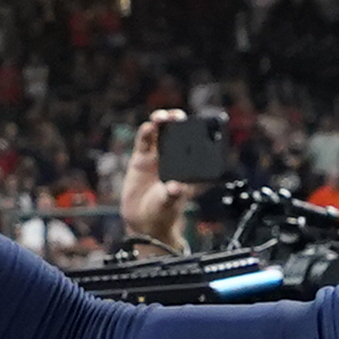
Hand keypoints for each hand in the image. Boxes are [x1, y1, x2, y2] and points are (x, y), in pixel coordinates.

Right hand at [118, 111, 197, 251]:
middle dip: (178, 121)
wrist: (143, 221)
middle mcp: (173, 158)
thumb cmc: (163, 212)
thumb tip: (175, 187)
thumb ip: (172, 194)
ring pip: (160, 132)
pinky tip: (149, 127)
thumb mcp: (170, 203)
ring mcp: (156, 156)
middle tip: (178, 117)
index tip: (197, 127)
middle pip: (177, 133)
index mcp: (187, 166)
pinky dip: (146, 133)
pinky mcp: (141, 158)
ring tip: (163, 117)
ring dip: (162, 121)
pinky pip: (144, 141)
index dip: (196, 132)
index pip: (194, 144)